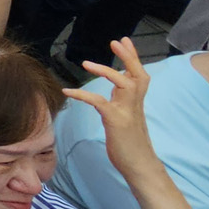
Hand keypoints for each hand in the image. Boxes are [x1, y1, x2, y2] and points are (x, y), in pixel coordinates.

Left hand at [64, 39, 165, 187]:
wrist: (140, 167)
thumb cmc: (130, 145)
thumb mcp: (126, 120)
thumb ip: (121, 104)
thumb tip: (113, 93)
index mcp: (135, 103)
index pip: (138, 75)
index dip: (132, 58)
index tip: (124, 41)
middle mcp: (134, 104)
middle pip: (138, 75)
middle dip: (129, 57)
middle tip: (116, 41)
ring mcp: (127, 112)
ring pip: (124, 84)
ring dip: (107, 71)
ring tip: (86, 63)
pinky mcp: (116, 121)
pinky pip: (99, 102)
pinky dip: (82, 94)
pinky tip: (67, 91)